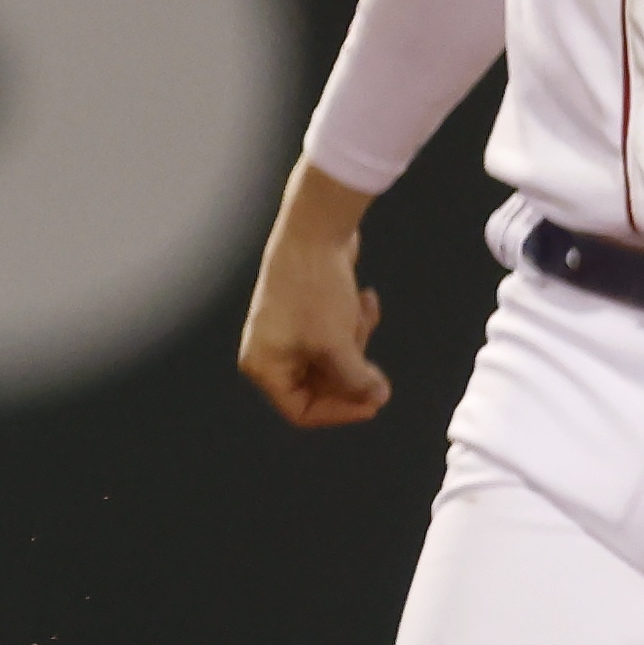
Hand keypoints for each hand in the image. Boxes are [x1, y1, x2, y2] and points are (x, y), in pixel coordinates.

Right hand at [238, 161, 392, 429]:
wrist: (314, 233)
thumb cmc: (313, 291)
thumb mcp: (337, 345)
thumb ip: (355, 381)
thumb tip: (375, 398)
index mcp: (265, 366)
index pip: (301, 411)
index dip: (339, 412)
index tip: (373, 403)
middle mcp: (272, 352)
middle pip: (321, 387)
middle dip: (353, 373)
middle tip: (378, 369)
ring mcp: (289, 332)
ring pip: (334, 360)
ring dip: (357, 342)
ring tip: (362, 315)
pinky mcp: (307, 313)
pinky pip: (338, 335)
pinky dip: (356, 322)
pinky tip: (365, 300)